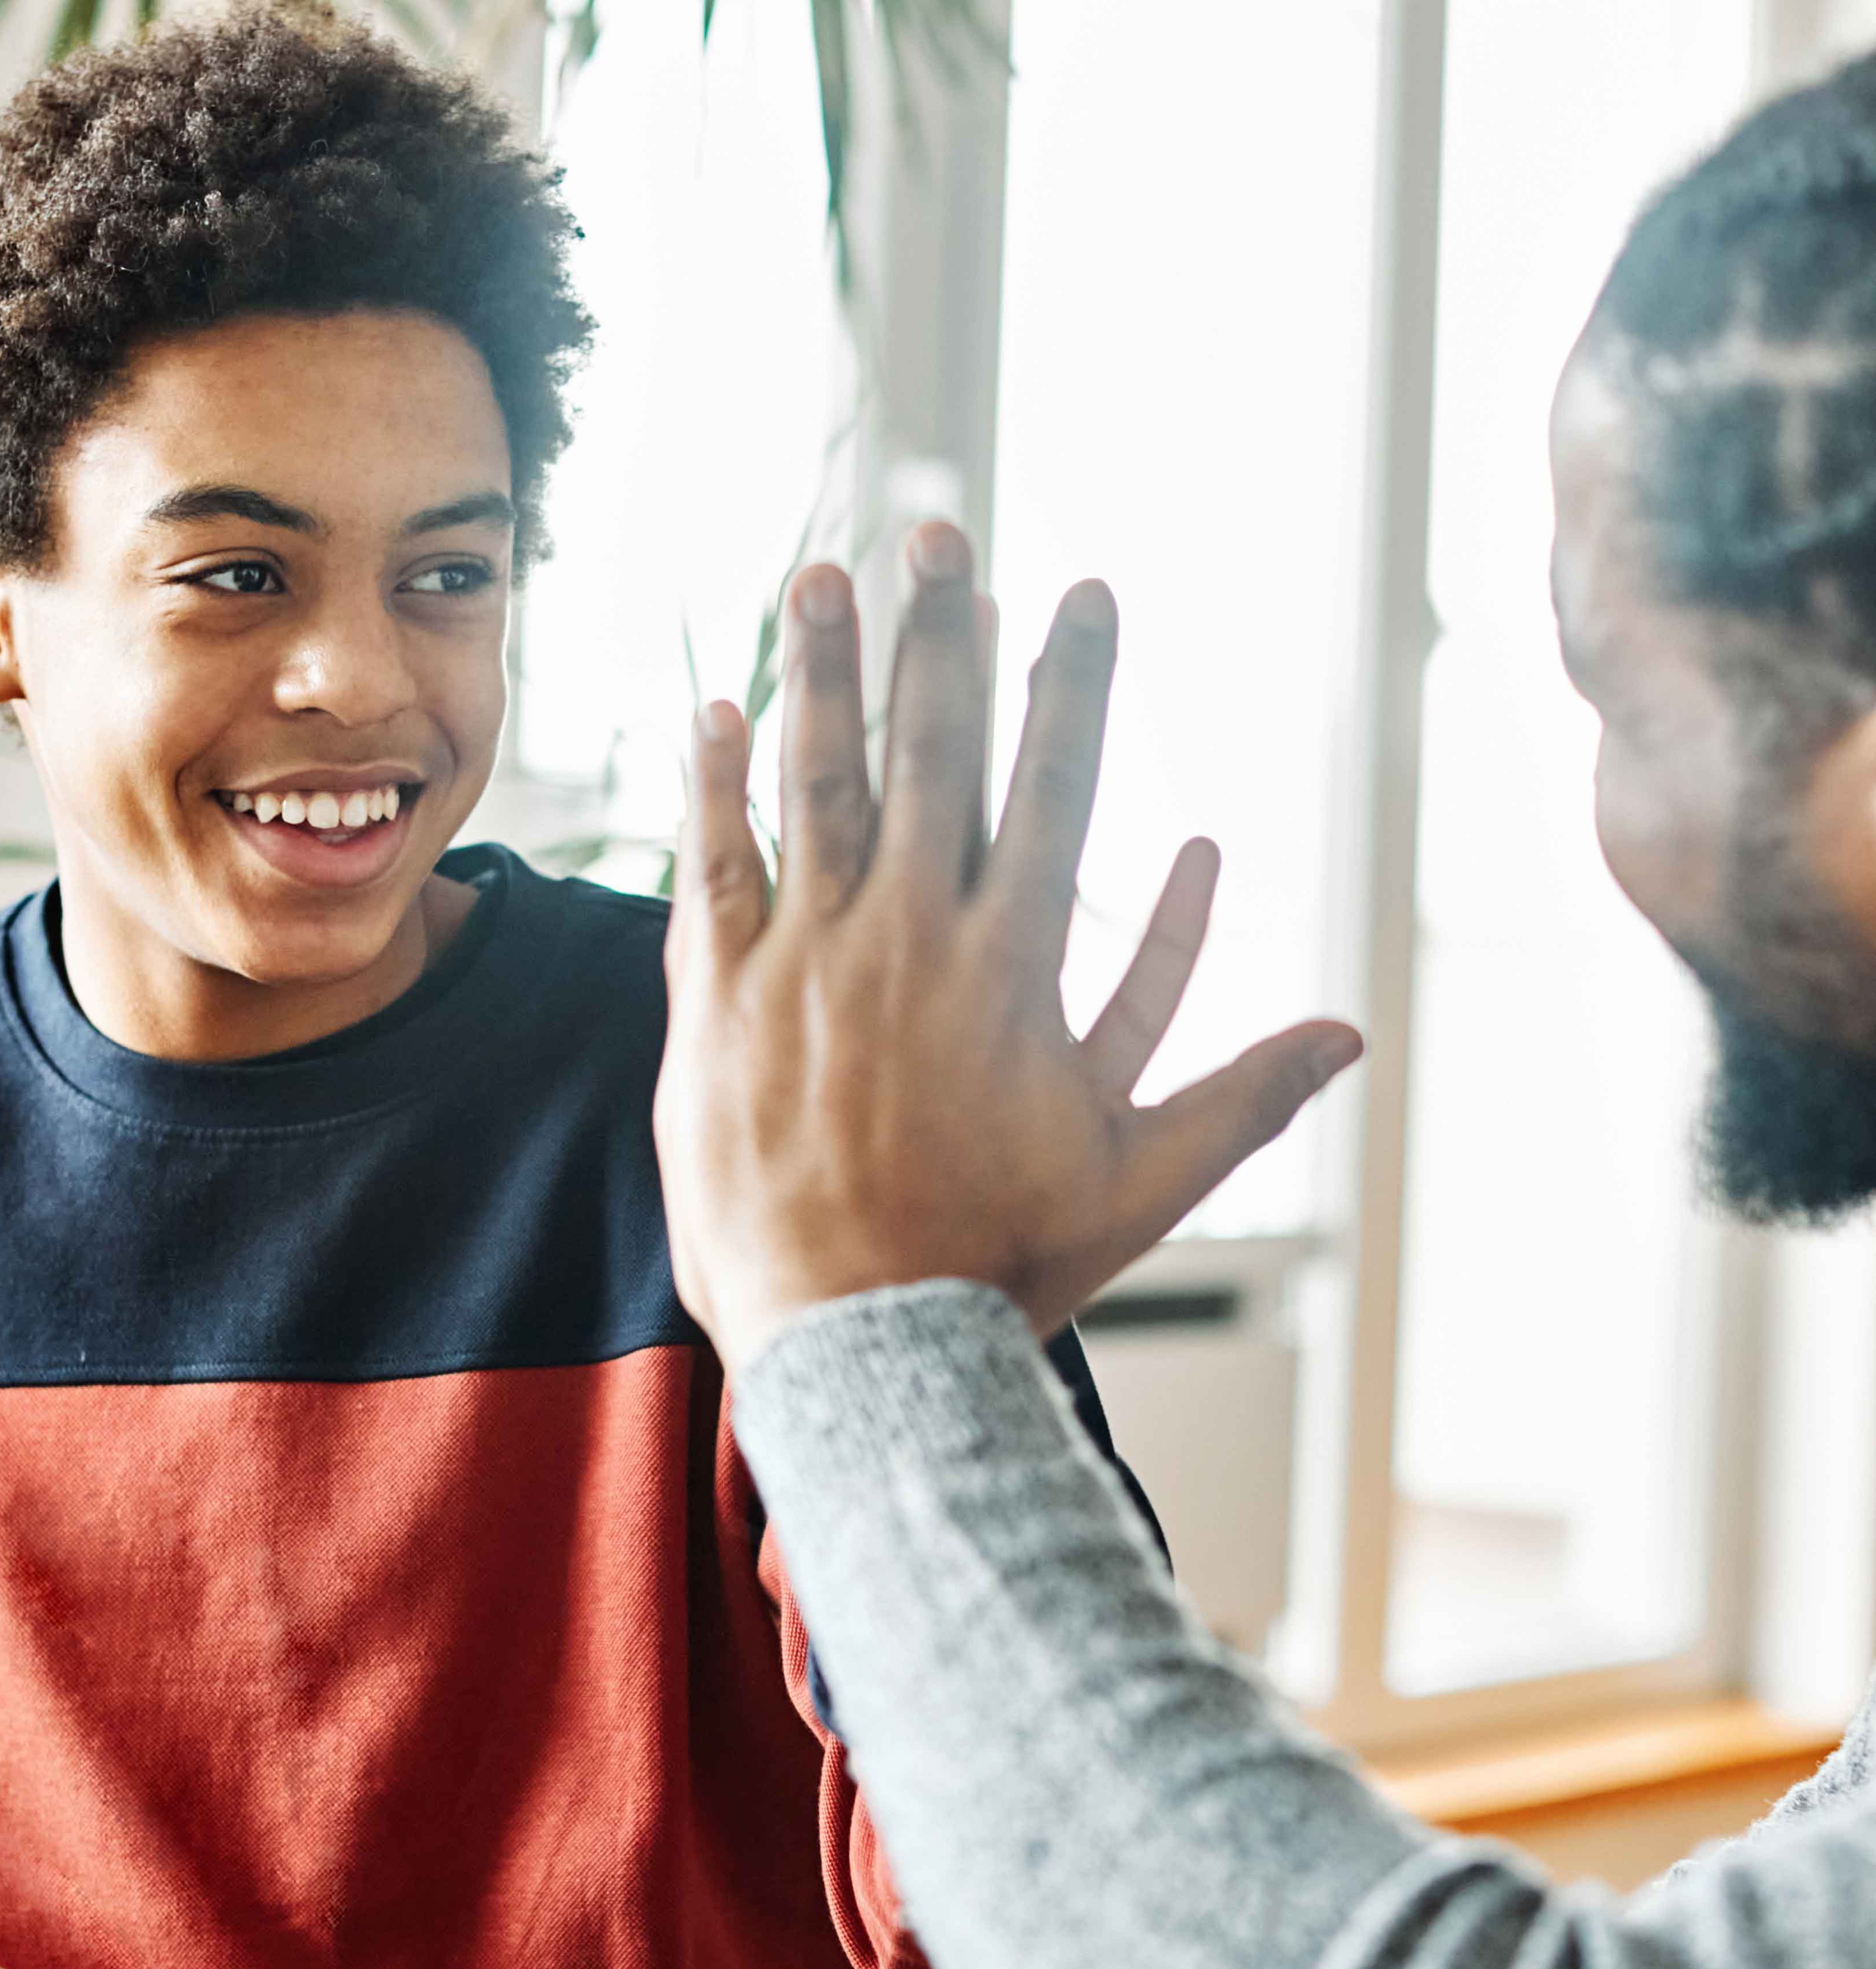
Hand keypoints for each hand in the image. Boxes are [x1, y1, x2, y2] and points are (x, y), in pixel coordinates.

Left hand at [654, 524, 1362, 1368]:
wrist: (860, 1337)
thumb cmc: (1001, 1264)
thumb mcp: (1143, 1181)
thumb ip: (1244, 1094)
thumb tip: (1349, 1036)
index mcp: (1014, 966)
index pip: (1054, 786)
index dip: (1069, 682)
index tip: (1078, 591)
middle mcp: (912, 937)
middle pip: (932, 754)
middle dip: (940, 636)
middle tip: (939, 534)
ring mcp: (809, 961)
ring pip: (816, 785)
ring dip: (820, 673)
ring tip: (821, 576)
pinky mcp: (721, 1003)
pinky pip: (715, 870)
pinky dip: (715, 786)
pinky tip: (716, 706)